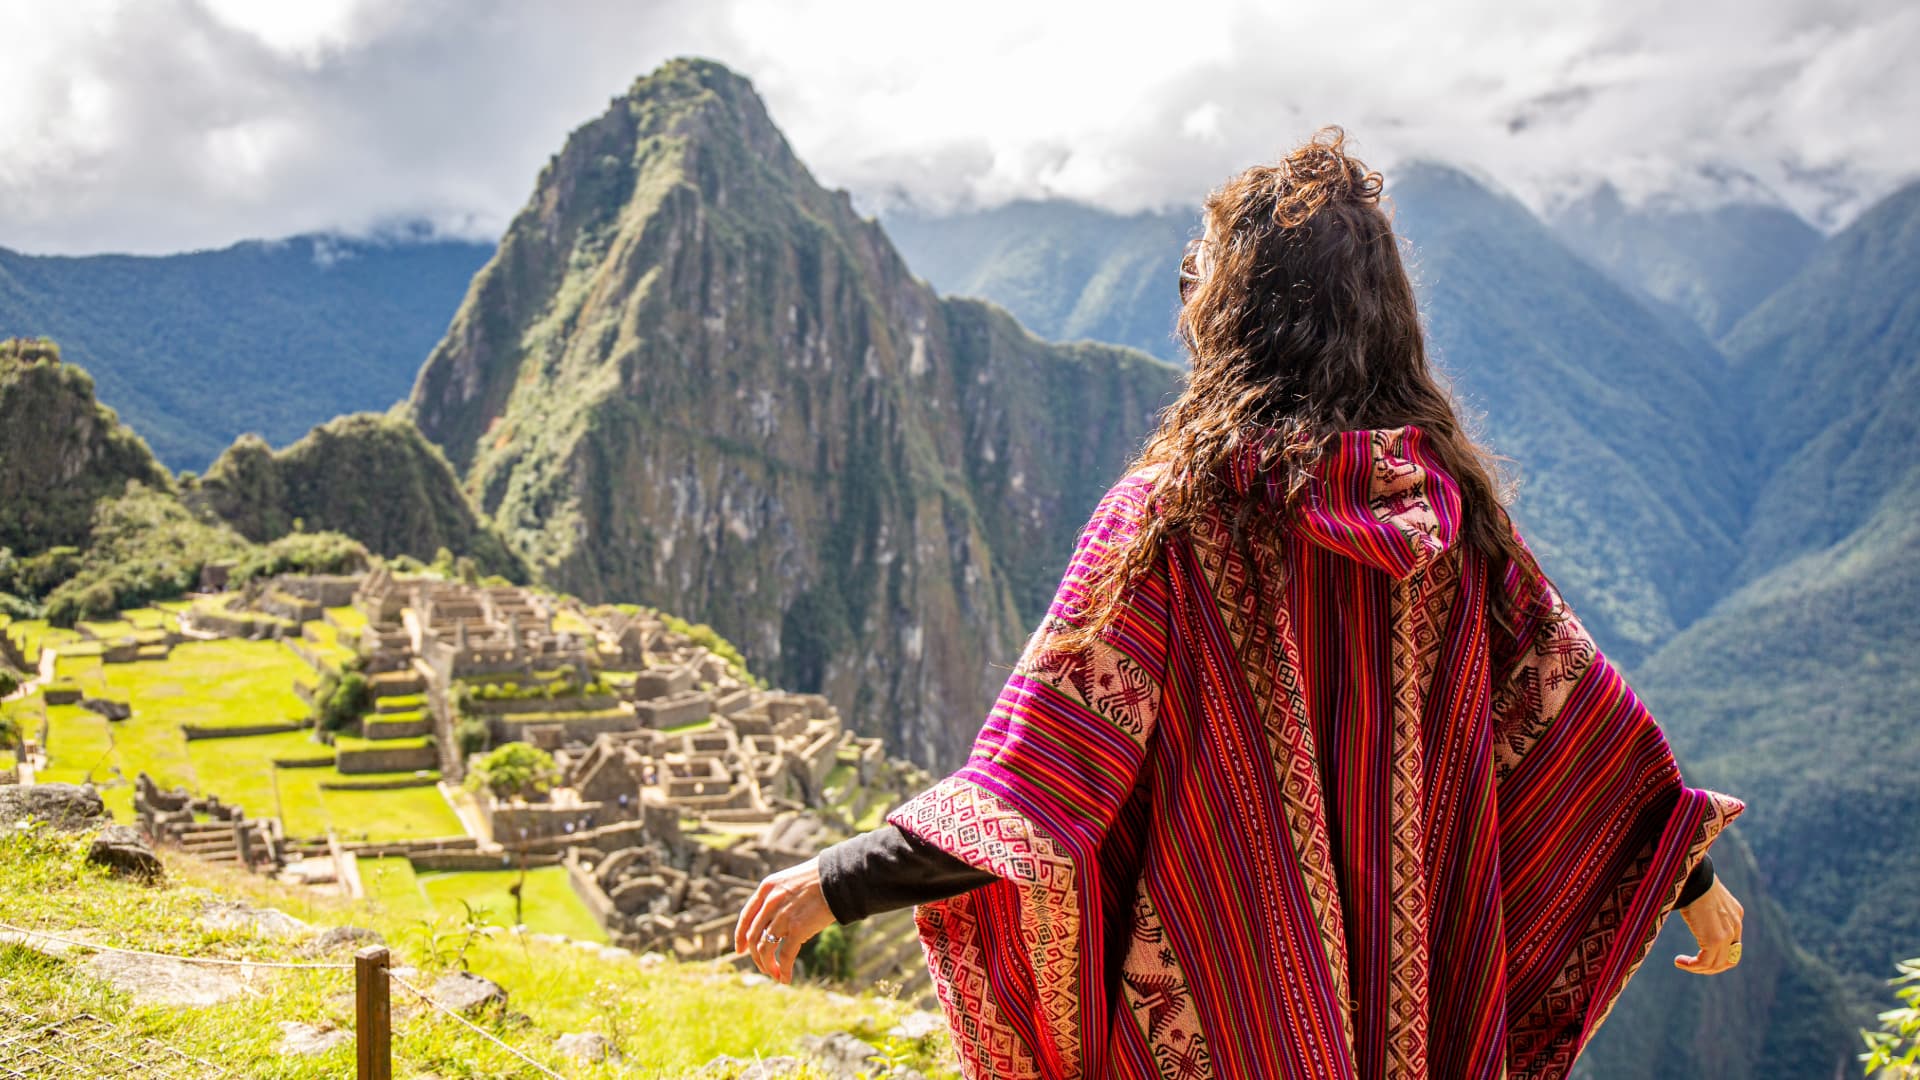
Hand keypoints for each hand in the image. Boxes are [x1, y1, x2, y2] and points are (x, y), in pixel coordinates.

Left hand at [734, 856, 836, 983]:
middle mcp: (770, 903)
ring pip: (765, 949)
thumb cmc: (820, 878)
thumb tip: (775, 924)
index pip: (746, 917)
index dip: (740, 936)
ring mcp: (782, 916)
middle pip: (754, 936)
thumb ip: (778, 899)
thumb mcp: (790, 881)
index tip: (740, 950)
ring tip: (774, 975)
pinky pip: (785, 956)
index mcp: (766, 888)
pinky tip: (786, 979)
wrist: (839, 877)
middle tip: (763, 967)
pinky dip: (783, 970)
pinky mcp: (797, 929)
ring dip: (767, 966)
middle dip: (756, 956)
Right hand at [1674, 876, 1743, 974]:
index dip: (1718, 955)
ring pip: (1716, 964)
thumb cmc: (1694, 883)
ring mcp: (1727, 935)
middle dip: (1710, 967)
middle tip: (1692, 965)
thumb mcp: (1706, 897)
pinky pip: (1705, 962)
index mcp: (1735, 917)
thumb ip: (1708, 910)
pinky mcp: (1715, 940)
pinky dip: (1693, 966)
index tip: (1699, 954)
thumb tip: (1695, 913)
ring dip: (1698, 968)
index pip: (1733, 947)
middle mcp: (1735, 927)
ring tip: (1682, 963)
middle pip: (1728, 960)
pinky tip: (1680, 961)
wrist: (1695, 878)